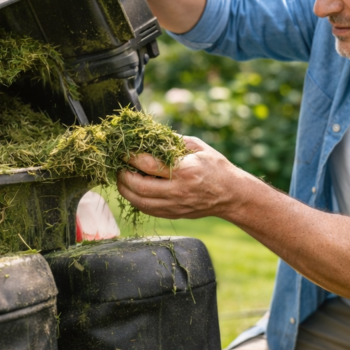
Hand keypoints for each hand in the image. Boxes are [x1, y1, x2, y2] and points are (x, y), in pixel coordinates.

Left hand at [116, 136, 249, 219]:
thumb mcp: (198, 147)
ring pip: (139, 202)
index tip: (124, 151)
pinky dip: (136, 199)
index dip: (131, 157)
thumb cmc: (216, 167)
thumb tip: (151, 135)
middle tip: (119, 167)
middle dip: (123, 176)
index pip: (148, 165)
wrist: (231, 195)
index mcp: (184, 171)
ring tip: (122, 178)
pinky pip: (147, 209)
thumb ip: (174, 141)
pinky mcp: (173, 214)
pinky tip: (134, 190)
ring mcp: (175, 206)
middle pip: (139, 187)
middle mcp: (178, 191)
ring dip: (126, 190)